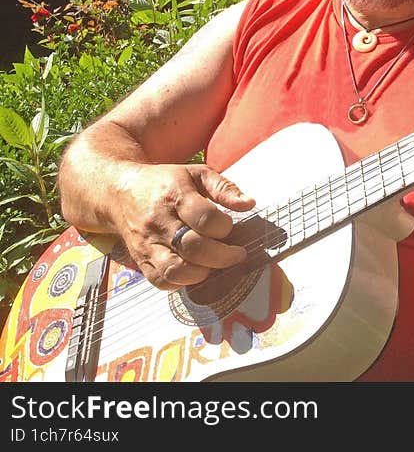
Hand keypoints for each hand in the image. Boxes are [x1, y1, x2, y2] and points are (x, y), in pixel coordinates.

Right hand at [113, 164, 255, 289]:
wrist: (121, 192)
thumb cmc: (166, 183)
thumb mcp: (197, 174)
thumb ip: (225, 188)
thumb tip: (249, 203)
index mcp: (175, 196)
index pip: (205, 219)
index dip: (225, 228)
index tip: (230, 228)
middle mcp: (158, 222)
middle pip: (194, 248)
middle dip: (223, 256)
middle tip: (237, 254)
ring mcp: (147, 244)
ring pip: (176, 270)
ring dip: (203, 273)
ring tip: (215, 264)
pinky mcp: (140, 260)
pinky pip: (161, 281)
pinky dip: (182, 283)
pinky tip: (195, 271)